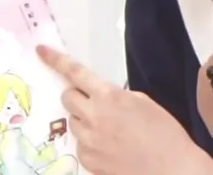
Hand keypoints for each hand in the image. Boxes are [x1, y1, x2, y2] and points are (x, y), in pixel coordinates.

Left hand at [37, 45, 212, 174]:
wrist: (171, 168)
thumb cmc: (164, 132)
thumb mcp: (143, 102)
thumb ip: (116, 95)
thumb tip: (102, 96)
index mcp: (108, 96)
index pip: (75, 73)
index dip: (56, 60)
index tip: (41, 51)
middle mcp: (93, 116)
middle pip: (67, 97)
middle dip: (77, 96)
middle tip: (93, 102)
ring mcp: (87, 140)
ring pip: (73, 122)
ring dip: (84, 120)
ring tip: (108, 129)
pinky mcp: (87, 160)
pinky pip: (80, 144)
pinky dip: (90, 143)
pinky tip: (110, 147)